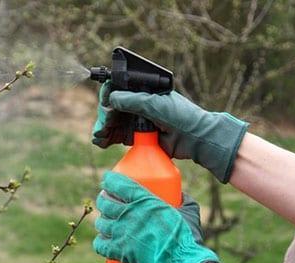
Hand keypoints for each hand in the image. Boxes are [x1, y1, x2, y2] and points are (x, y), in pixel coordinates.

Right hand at [92, 86, 248, 182]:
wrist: (195, 139)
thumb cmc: (181, 116)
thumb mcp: (157, 105)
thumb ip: (135, 101)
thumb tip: (112, 98)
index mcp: (143, 91)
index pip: (118, 88)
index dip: (108, 94)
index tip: (105, 103)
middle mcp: (137, 104)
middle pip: (111, 106)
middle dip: (103, 115)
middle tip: (104, 124)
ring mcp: (135, 121)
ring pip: (110, 122)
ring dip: (101, 128)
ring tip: (99, 136)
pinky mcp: (135, 137)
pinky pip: (115, 136)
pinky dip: (105, 138)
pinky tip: (101, 141)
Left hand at [93, 171, 220, 262]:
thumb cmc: (186, 238)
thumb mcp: (188, 212)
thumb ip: (184, 202)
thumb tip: (181, 196)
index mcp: (144, 201)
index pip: (119, 184)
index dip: (110, 180)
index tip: (107, 180)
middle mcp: (129, 215)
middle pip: (105, 203)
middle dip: (103, 200)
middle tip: (106, 201)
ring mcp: (122, 233)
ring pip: (101, 223)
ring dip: (102, 221)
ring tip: (106, 222)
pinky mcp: (120, 251)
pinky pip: (100, 244)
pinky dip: (100, 242)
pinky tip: (104, 241)